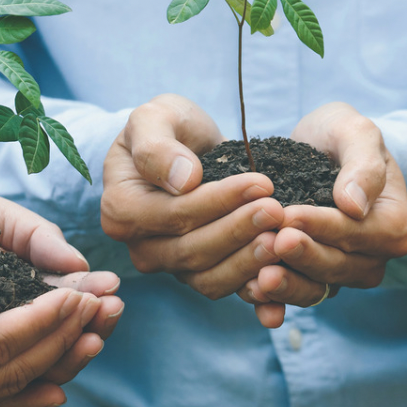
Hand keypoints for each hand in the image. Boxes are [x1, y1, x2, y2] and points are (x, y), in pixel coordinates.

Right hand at [101, 95, 284, 317]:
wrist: (184, 146)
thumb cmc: (165, 128)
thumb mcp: (153, 118)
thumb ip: (158, 146)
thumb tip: (184, 181)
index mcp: (121, 211)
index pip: (175, 214)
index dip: (219, 202)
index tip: (260, 183)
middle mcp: (141, 247)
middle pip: (193, 251)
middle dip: (239, 231)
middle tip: (278, 211)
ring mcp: (170, 266)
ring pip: (209, 277)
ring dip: (249, 261)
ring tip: (284, 237)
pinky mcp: (199, 274)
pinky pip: (226, 288)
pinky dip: (254, 287)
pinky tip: (281, 273)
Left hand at [239, 103, 406, 326]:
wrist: (315, 148)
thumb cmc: (340, 135)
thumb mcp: (355, 132)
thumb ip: (363, 164)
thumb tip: (354, 205)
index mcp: (394, 225)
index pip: (360, 232)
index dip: (324, 226)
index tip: (290, 216)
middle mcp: (372, 257)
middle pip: (339, 266)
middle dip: (304, 256)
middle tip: (273, 241)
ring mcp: (342, 273)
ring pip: (318, 288)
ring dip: (289, 286)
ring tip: (260, 277)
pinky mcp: (311, 279)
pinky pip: (295, 295)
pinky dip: (274, 301)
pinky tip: (251, 292)